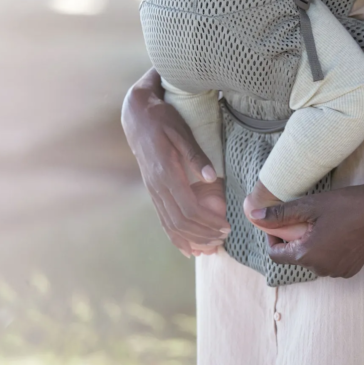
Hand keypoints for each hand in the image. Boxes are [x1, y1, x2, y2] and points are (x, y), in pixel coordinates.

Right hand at [121, 69, 229, 256]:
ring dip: (191, 239)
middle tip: (224, 238)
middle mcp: (157, 186)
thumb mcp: (181, 131)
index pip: (188, 208)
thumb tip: (212, 177)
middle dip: (203, 234)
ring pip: (170, 225)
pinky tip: (187, 247)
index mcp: (166, 172)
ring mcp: (152, 190)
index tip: (226, 226)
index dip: (208, 222)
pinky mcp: (152, 191)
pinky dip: (176, 237)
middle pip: (180, 222)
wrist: (137, 116)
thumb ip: (195, 155)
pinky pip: (163, 220)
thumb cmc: (163, 119)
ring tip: (210, 246)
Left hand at [252, 170, 363, 278]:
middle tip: (304, 216)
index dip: (273, 236)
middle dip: (294, 238)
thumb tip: (254, 216)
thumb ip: (281, 213)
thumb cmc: (347, 205)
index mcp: (308, 256)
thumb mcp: (310, 205)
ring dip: (311, 243)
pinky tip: (338, 229)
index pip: (276, 254)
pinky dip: (327, 248)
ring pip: (313, 259)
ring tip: (322, 221)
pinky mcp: (351, 269)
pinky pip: (330, 261)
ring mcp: (338, 272)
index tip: (279, 220)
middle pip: (295, 256)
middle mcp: (321, 270)